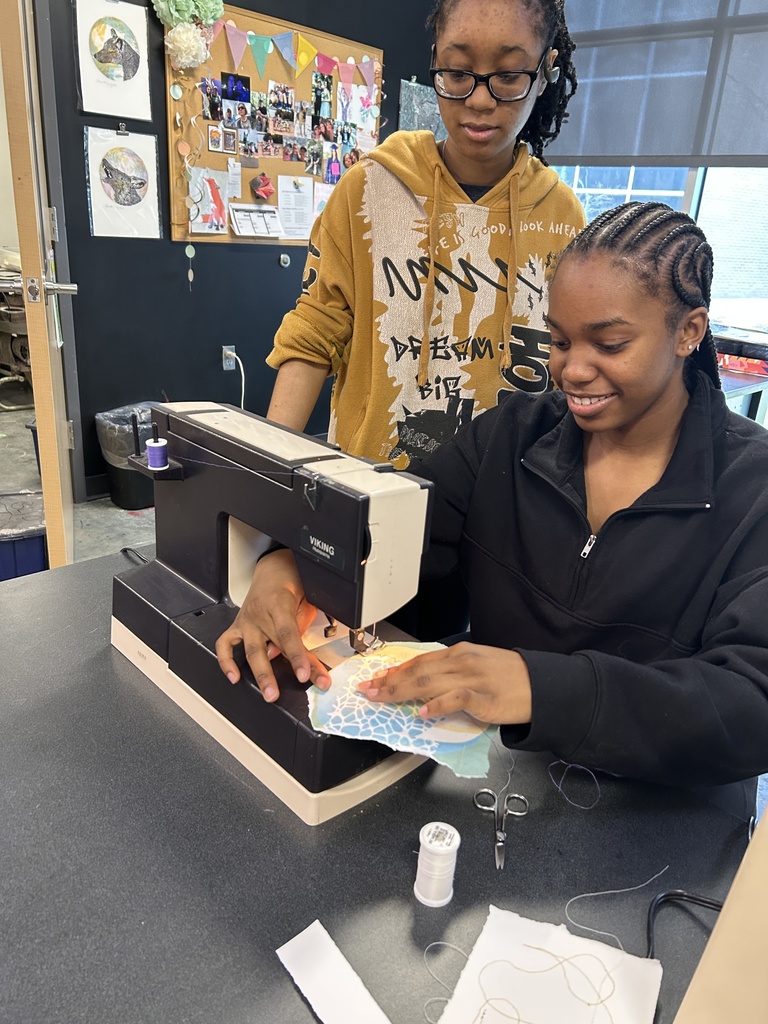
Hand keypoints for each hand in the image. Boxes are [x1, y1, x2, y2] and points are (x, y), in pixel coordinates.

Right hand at [214, 549, 330, 701]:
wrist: (273, 566)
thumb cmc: (293, 581)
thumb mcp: (307, 598)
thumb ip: (302, 625)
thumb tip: (300, 653)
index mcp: (279, 603)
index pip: (289, 635)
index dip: (298, 657)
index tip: (305, 674)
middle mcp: (260, 613)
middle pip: (273, 646)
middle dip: (281, 672)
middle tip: (287, 692)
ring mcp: (246, 620)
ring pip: (250, 650)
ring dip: (260, 674)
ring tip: (269, 693)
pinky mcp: (237, 625)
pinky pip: (225, 644)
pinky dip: (226, 662)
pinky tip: (234, 677)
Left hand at [356, 642, 531, 723]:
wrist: (540, 683)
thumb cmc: (510, 676)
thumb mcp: (478, 665)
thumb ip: (452, 672)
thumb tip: (426, 685)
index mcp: (459, 653)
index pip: (419, 661)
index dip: (395, 670)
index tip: (376, 678)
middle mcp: (462, 661)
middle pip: (418, 671)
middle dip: (389, 682)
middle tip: (369, 690)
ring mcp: (472, 678)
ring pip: (429, 681)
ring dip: (402, 691)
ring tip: (383, 698)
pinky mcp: (484, 697)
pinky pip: (455, 698)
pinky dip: (437, 704)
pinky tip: (423, 711)